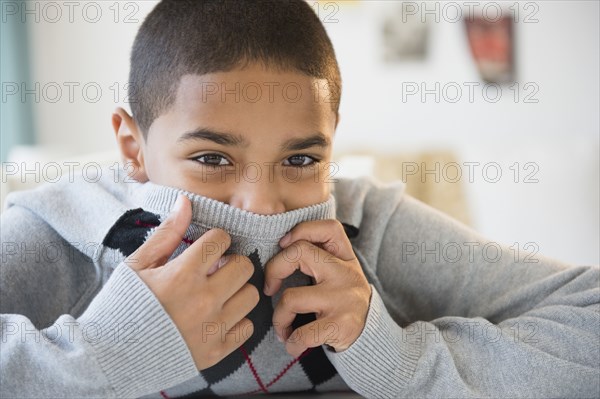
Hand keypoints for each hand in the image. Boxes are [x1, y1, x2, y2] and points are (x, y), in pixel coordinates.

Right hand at [125, 195, 259, 369]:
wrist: (109, 357)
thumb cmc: (121, 305)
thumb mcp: (138, 265)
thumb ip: (167, 234)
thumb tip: (186, 201)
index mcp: (182, 275)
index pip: (221, 240)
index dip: (215, 240)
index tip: (207, 248)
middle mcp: (203, 301)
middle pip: (244, 266)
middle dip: (231, 262)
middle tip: (216, 269)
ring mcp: (212, 328)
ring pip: (251, 295)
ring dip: (237, 290)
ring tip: (219, 292)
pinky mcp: (216, 352)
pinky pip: (247, 327)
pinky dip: (237, 321)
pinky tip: (218, 317)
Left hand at [263, 220, 371, 357]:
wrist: (371, 335)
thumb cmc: (343, 300)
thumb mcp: (340, 272)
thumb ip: (319, 257)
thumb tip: (278, 249)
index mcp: (344, 257)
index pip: (328, 228)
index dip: (301, 230)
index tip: (283, 245)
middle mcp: (345, 273)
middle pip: (299, 252)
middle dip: (273, 270)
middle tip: (269, 289)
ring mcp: (342, 299)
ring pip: (291, 297)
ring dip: (279, 318)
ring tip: (283, 328)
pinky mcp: (340, 325)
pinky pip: (302, 333)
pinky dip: (291, 342)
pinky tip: (293, 344)